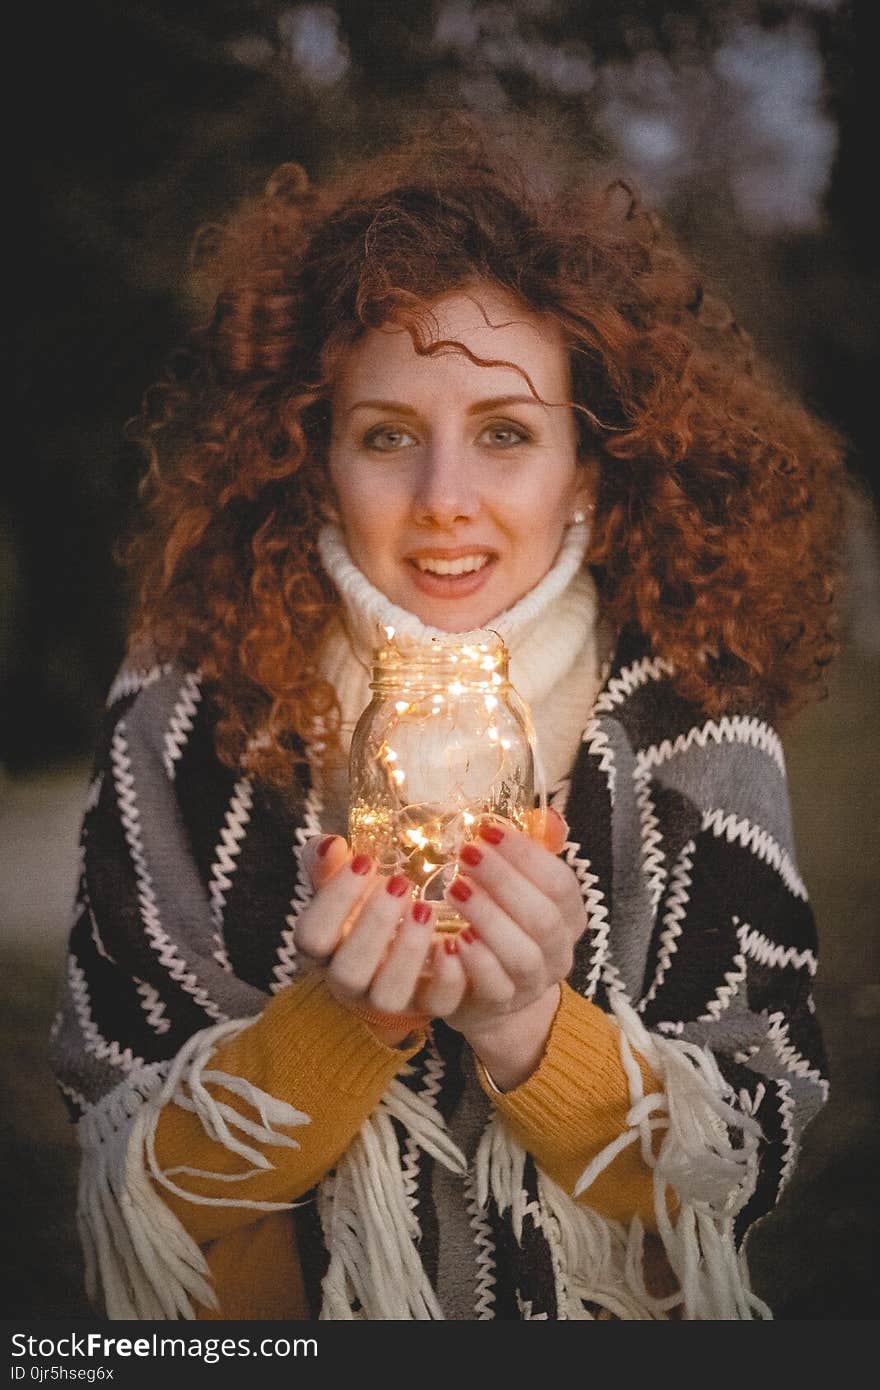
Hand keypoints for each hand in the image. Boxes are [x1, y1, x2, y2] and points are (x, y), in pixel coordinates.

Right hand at [293, 836, 464, 1044]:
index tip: (364, 862)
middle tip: (400, 883)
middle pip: (347, 972)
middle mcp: (350, 982)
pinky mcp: (428, 1007)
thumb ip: (330, 864)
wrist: (397, 957)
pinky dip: (447, 978)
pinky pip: (436, 1006)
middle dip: (373, 925)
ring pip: (388, 997)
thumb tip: (330, 844)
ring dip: (407, 951)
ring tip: (426, 908)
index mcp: (323, 951)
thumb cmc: (364, 912)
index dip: (335, 900)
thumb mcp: (344, 887)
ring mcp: (387, 1000)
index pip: (311, 936)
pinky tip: (454, 942)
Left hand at [440, 809, 586, 1088]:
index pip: (560, 883)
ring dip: (487, 918)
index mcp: (570, 916)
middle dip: (503, 882)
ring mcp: (533, 984)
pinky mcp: (501, 1005)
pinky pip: (495, 987)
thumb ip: (533, 854)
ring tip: (453, 890)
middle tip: (465, 854)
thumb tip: (548, 815)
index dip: (527, 856)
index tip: (488, 831)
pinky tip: (451, 939)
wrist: (491, 995)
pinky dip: (475, 962)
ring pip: (522, 954)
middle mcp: (559, 952)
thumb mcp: (521, 889)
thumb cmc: (505, 927)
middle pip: (543, 918)